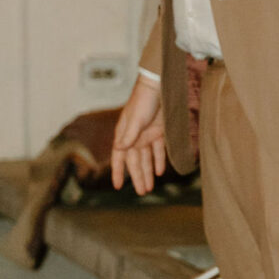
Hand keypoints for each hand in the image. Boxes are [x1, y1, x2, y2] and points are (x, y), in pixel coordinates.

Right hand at [111, 73, 166, 194]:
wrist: (159, 85)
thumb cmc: (143, 100)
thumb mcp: (135, 119)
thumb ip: (129, 135)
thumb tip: (119, 149)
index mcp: (124, 135)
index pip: (120, 158)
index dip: (118, 171)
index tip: (118, 186)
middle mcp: (134, 137)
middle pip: (135, 162)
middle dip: (138, 177)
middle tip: (142, 193)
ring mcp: (147, 135)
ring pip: (147, 159)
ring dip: (148, 172)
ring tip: (150, 187)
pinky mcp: (159, 132)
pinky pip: (159, 150)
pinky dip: (159, 161)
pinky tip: (160, 172)